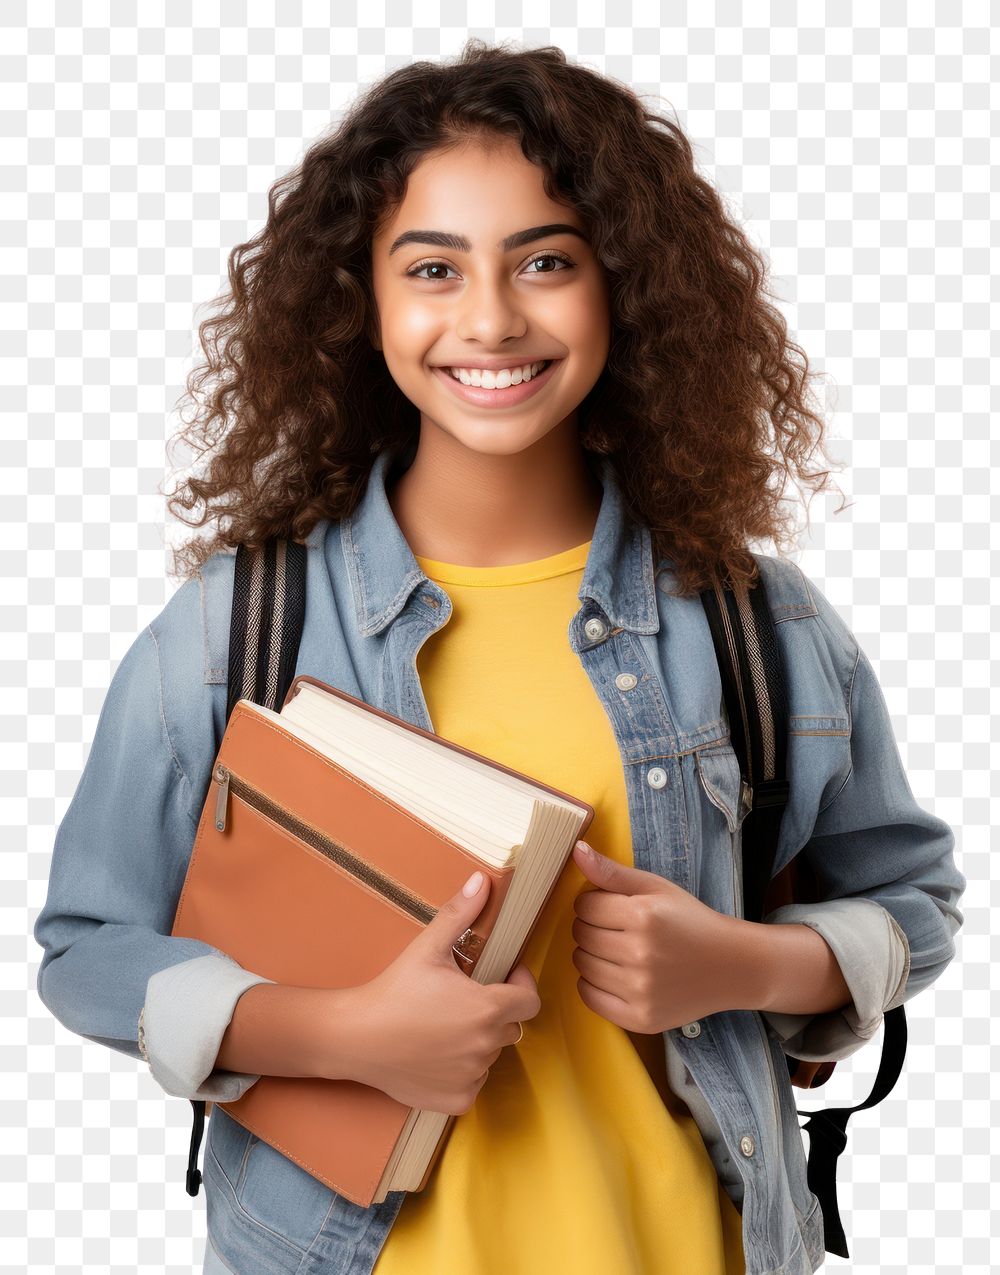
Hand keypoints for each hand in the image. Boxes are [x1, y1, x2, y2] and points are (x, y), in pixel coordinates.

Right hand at [343, 870, 540, 1115]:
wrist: (355, 1037)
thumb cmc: (394, 990)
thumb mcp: (427, 948)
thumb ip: (460, 914)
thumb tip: (481, 880)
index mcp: (487, 1008)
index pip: (530, 1001)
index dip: (521, 986)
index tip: (504, 977)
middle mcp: (486, 1045)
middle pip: (510, 1026)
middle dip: (495, 1011)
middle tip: (463, 999)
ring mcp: (472, 1076)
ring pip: (491, 1054)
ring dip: (478, 1040)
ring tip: (445, 1025)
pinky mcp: (457, 1100)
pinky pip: (474, 1082)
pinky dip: (463, 1071)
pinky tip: (437, 1054)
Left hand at [571, 841, 755, 1034]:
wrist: (730, 966)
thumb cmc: (690, 922)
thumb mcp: (656, 887)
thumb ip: (612, 871)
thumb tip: (576, 850)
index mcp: (644, 915)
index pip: (585, 905)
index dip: (593, 903)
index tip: (610, 907)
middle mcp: (640, 953)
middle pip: (581, 935)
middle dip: (591, 927)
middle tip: (615, 929)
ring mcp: (640, 989)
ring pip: (582, 965)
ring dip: (591, 955)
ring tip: (617, 950)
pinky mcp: (640, 1018)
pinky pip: (589, 996)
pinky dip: (593, 984)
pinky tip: (614, 974)